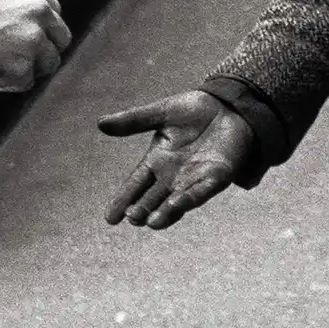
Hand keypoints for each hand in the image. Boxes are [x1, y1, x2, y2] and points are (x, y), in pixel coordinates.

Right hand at [0, 0, 69, 90]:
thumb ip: (15, 5)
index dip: (40, 30)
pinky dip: (8, 84)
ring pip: (49, 62)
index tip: (23, 39)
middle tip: (15, 59)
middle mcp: (35, 7)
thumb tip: (39, 30)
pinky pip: (26, 83)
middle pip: (60, 38)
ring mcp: (32, 37)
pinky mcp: (22, 66)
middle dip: (43, 51)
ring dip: (27, 69)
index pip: (52, 13)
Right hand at [98, 90, 254, 228]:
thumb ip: (134, 120)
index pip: (135, 184)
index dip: (123, 200)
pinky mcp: (216, 177)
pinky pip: (201, 191)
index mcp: (157, 161)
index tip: (110, 218)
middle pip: (153, 198)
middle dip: (143, 209)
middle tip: (132, 218)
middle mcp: (173, 176)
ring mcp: (194, 179)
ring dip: (165, 211)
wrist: (228, 106)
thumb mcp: (162, 113)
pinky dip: (189, 198)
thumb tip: (100, 123)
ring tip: (151, 222)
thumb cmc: (194, 111)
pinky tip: (177, 204)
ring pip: (176, 201)